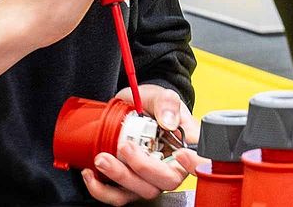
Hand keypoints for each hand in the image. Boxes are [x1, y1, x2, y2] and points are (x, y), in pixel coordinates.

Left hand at [83, 85, 199, 204]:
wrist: (135, 107)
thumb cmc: (154, 104)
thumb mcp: (161, 95)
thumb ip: (167, 103)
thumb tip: (169, 121)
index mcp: (187, 147)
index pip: (201, 163)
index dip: (194, 165)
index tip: (180, 153)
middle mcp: (171, 167)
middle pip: (166, 181)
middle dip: (143, 168)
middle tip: (124, 147)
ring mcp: (150, 178)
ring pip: (142, 191)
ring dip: (120, 178)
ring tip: (102, 158)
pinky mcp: (130, 183)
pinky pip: (119, 196)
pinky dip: (102, 190)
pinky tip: (92, 174)